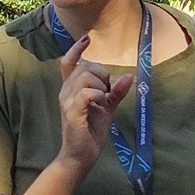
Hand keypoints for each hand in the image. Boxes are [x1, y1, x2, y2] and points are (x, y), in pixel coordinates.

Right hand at [55, 35, 133, 179]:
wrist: (80, 156)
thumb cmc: (91, 131)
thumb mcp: (107, 108)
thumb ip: (116, 92)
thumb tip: (129, 76)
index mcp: (71, 89)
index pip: (68, 62)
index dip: (76, 49)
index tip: (87, 38)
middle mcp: (65, 92)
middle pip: (84, 66)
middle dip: (101, 74)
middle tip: (106, 93)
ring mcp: (67, 101)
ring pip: (85, 77)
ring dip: (101, 87)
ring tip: (102, 102)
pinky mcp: (71, 113)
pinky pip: (87, 93)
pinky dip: (98, 96)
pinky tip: (101, 106)